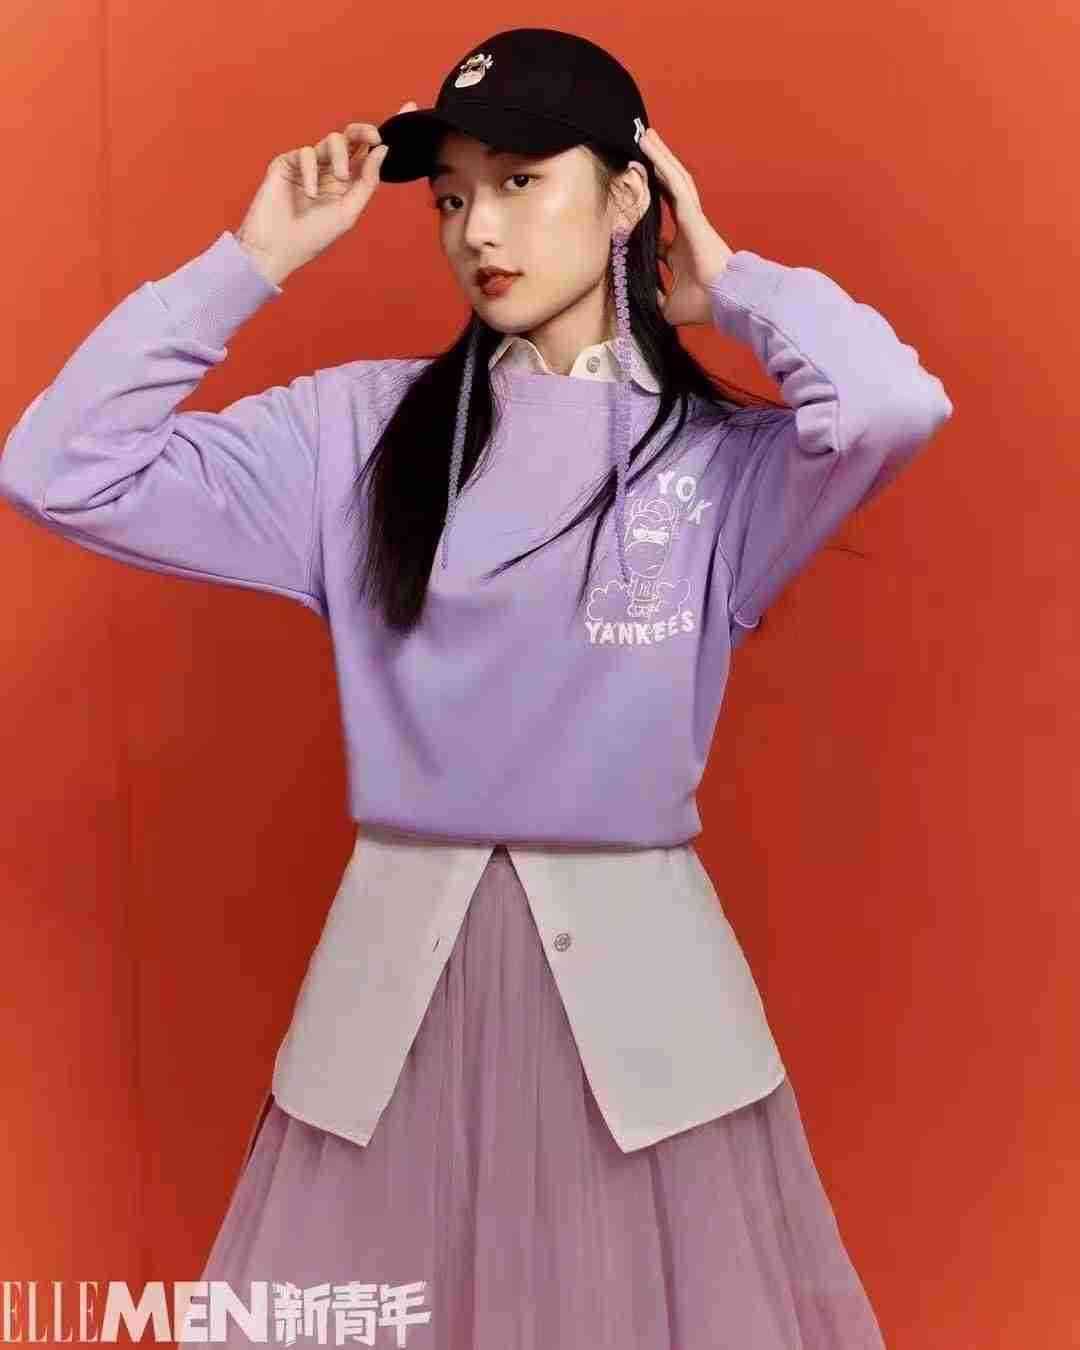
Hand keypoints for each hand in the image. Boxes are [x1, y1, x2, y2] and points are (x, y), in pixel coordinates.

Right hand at [235, 101, 417, 285]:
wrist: (278, 248)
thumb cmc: (314, 236)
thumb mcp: (349, 211)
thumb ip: (367, 180)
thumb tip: (382, 149)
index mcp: (349, 183)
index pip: (368, 154)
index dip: (384, 135)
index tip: (408, 110)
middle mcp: (331, 170)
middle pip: (352, 138)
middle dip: (364, 132)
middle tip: (374, 137)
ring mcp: (310, 165)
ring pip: (332, 140)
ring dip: (341, 156)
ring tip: (339, 178)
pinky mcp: (288, 163)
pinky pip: (306, 153)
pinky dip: (311, 171)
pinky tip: (310, 193)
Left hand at [636, 127, 734, 325]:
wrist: (723, 300)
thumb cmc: (704, 304)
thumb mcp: (669, 306)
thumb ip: (655, 299)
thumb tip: (640, 299)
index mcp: (681, 250)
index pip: (660, 225)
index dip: (647, 212)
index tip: (632, 201)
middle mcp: (686, 229)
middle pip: (667, 192)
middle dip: (655, 170)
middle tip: (640, 149)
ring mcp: (691, 217)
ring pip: (673, 179)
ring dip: (659, 156)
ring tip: (644, 135)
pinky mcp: (692, 212)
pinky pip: (675, 181)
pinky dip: (662, 162)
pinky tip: (649, 145)